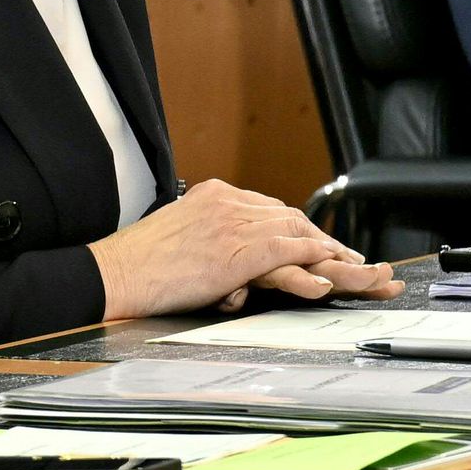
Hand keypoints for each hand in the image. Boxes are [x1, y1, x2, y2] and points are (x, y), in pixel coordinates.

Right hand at [91, 182, 399, 317]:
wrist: (114, 274)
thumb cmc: (137, 264)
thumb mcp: (178, 237)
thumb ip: (210, 239)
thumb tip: (229, 264)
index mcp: (212, 195)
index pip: (270, 208)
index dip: (301, 230)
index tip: (319, 245)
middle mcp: (227, 202)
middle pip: (291, 218)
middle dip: (324, 240)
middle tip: (350, 259)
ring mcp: (233, 224)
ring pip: (298, 233)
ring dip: (331, 252)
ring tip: (356, 270)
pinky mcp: (237, 250)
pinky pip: (289, 251)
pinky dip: (314, 260)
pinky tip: (330, 272)